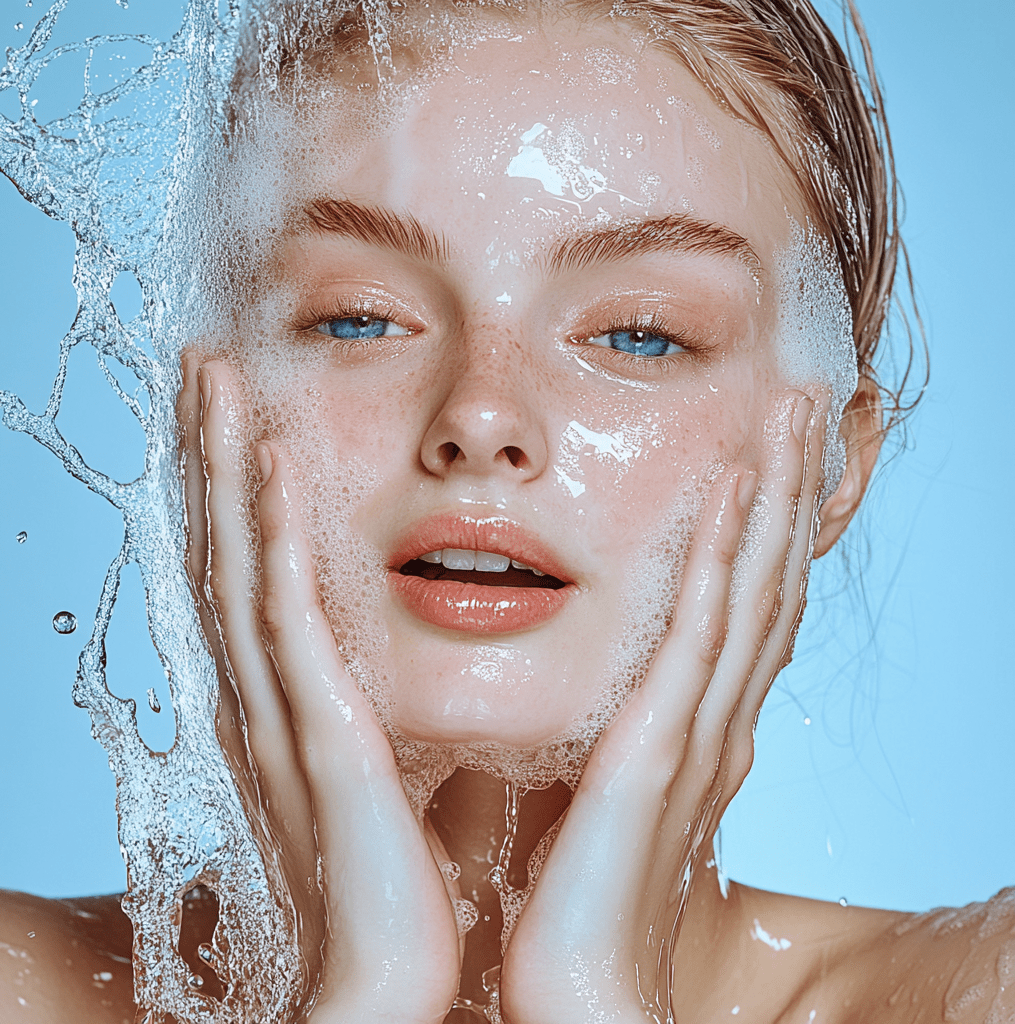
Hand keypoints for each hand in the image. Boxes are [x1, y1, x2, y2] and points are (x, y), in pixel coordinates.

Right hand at [179, 358, 461, 1022]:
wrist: (398, 977)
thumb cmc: (398, 879)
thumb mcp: (388, 776)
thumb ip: (384, 718)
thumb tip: (421, 673)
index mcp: (291, 701)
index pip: (252, 573)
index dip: (237, 492)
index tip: (241, 415)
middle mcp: (268, 694)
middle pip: (229, 548)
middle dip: (212, 454)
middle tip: (207, 366)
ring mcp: (283, 710)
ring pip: (240, 561)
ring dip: (226, 468)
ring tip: (216, 379)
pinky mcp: (318, 732)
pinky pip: (285, 616)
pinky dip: (272, 537)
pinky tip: (270, 465)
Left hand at [501, 393, 824, 1023]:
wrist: (574, 993)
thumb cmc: (572, 896)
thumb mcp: (587, 791)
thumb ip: (597, 734)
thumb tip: (575, 690)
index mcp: (695, 730)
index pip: (744, 610)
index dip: (766, 532)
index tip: (770, 458)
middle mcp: (716, 722)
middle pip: (768, 585)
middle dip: (791, 494)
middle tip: (806, 410)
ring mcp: (700, 732)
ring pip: (754, 591)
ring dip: (775, 501)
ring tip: (791, 420)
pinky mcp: (665, 748)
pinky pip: (704, 632)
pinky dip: (724, 557)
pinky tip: (734, 491)